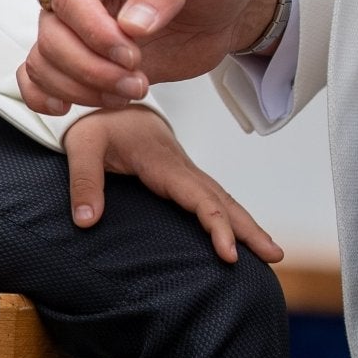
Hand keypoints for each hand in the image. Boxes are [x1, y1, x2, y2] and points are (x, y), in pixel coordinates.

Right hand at [17, 0, 280, 114]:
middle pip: (52, 31)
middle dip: (90, 66)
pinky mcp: (86, 55)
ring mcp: (79, 23)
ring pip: (45, 58)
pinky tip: (70, 105)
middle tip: (136, 78)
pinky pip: (41, 74)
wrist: (229, 6)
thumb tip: (133, 23)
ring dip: (82, 87)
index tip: (130, 52)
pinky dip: (48, 94)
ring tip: (131, 90)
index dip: (93, 30)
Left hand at [63, 107, 283, 263]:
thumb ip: (83, 181)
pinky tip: (241, 233)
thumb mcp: (82, 146)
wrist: (108, 99)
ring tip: (272, 253)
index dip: (217, 224)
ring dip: (247, 223)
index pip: (197, 196)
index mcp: (162, 161)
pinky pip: (211, 196)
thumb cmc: (96, 122)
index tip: (230, 254)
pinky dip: (231, 215)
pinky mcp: (181, 175)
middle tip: (276, 257)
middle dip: (249, 228)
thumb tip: (86, 222)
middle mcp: (180, 166)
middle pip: (221, 199)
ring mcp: (184, 170)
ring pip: (222, 197)